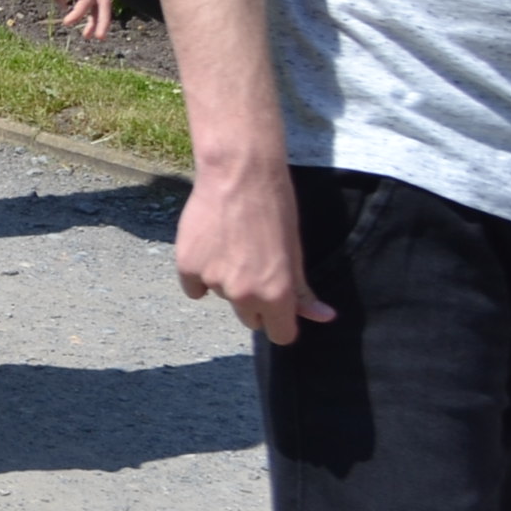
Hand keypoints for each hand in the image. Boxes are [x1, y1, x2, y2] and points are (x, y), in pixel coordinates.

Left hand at [45, 0, 111, 38]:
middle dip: (102, 23)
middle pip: (104, 4)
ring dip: (100, 18)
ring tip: (92, 35)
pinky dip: (96, 8)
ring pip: (104, 1)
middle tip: (95, 39)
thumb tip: (62, 6)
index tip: (66, 23)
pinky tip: (87, 17)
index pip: (87, 1)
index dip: (78, 14)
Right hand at [177, 163, 335, 344]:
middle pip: (250, 319)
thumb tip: (323, 317)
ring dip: (226, 281)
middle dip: (253, 301)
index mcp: (277, 295)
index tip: (277, 305)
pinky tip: (209, 247)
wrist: (238, 175)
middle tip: (253, 265)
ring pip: (222, 297)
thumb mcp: (295, 253)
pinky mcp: (187, 267)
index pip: (280, 335)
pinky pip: (195, 287)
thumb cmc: (275, 210)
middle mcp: (244, 295)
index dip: (280, 320)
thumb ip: (303, 291)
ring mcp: (213, 282)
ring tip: (231, 246)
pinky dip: (200, 273)